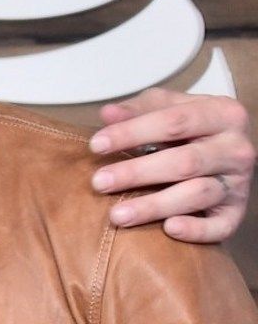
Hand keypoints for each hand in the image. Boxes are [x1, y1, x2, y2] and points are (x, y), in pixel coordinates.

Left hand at [88, 87, 253, 242]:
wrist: (228, 146)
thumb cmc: (191, 124)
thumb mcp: (166, 106)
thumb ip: (138, 109)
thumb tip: (107, 115)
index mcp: (222, 114)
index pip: (173, 122)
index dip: (132, 133)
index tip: (96, 145)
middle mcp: (236, 149)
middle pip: (184, 162)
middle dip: (137, 173)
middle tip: (99, 182)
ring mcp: (239, 182)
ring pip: (197, 195)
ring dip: (155, 206)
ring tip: (118, 214)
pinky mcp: (238, 211)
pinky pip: (221, 226)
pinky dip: (197, 230)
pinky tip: (169, 229)